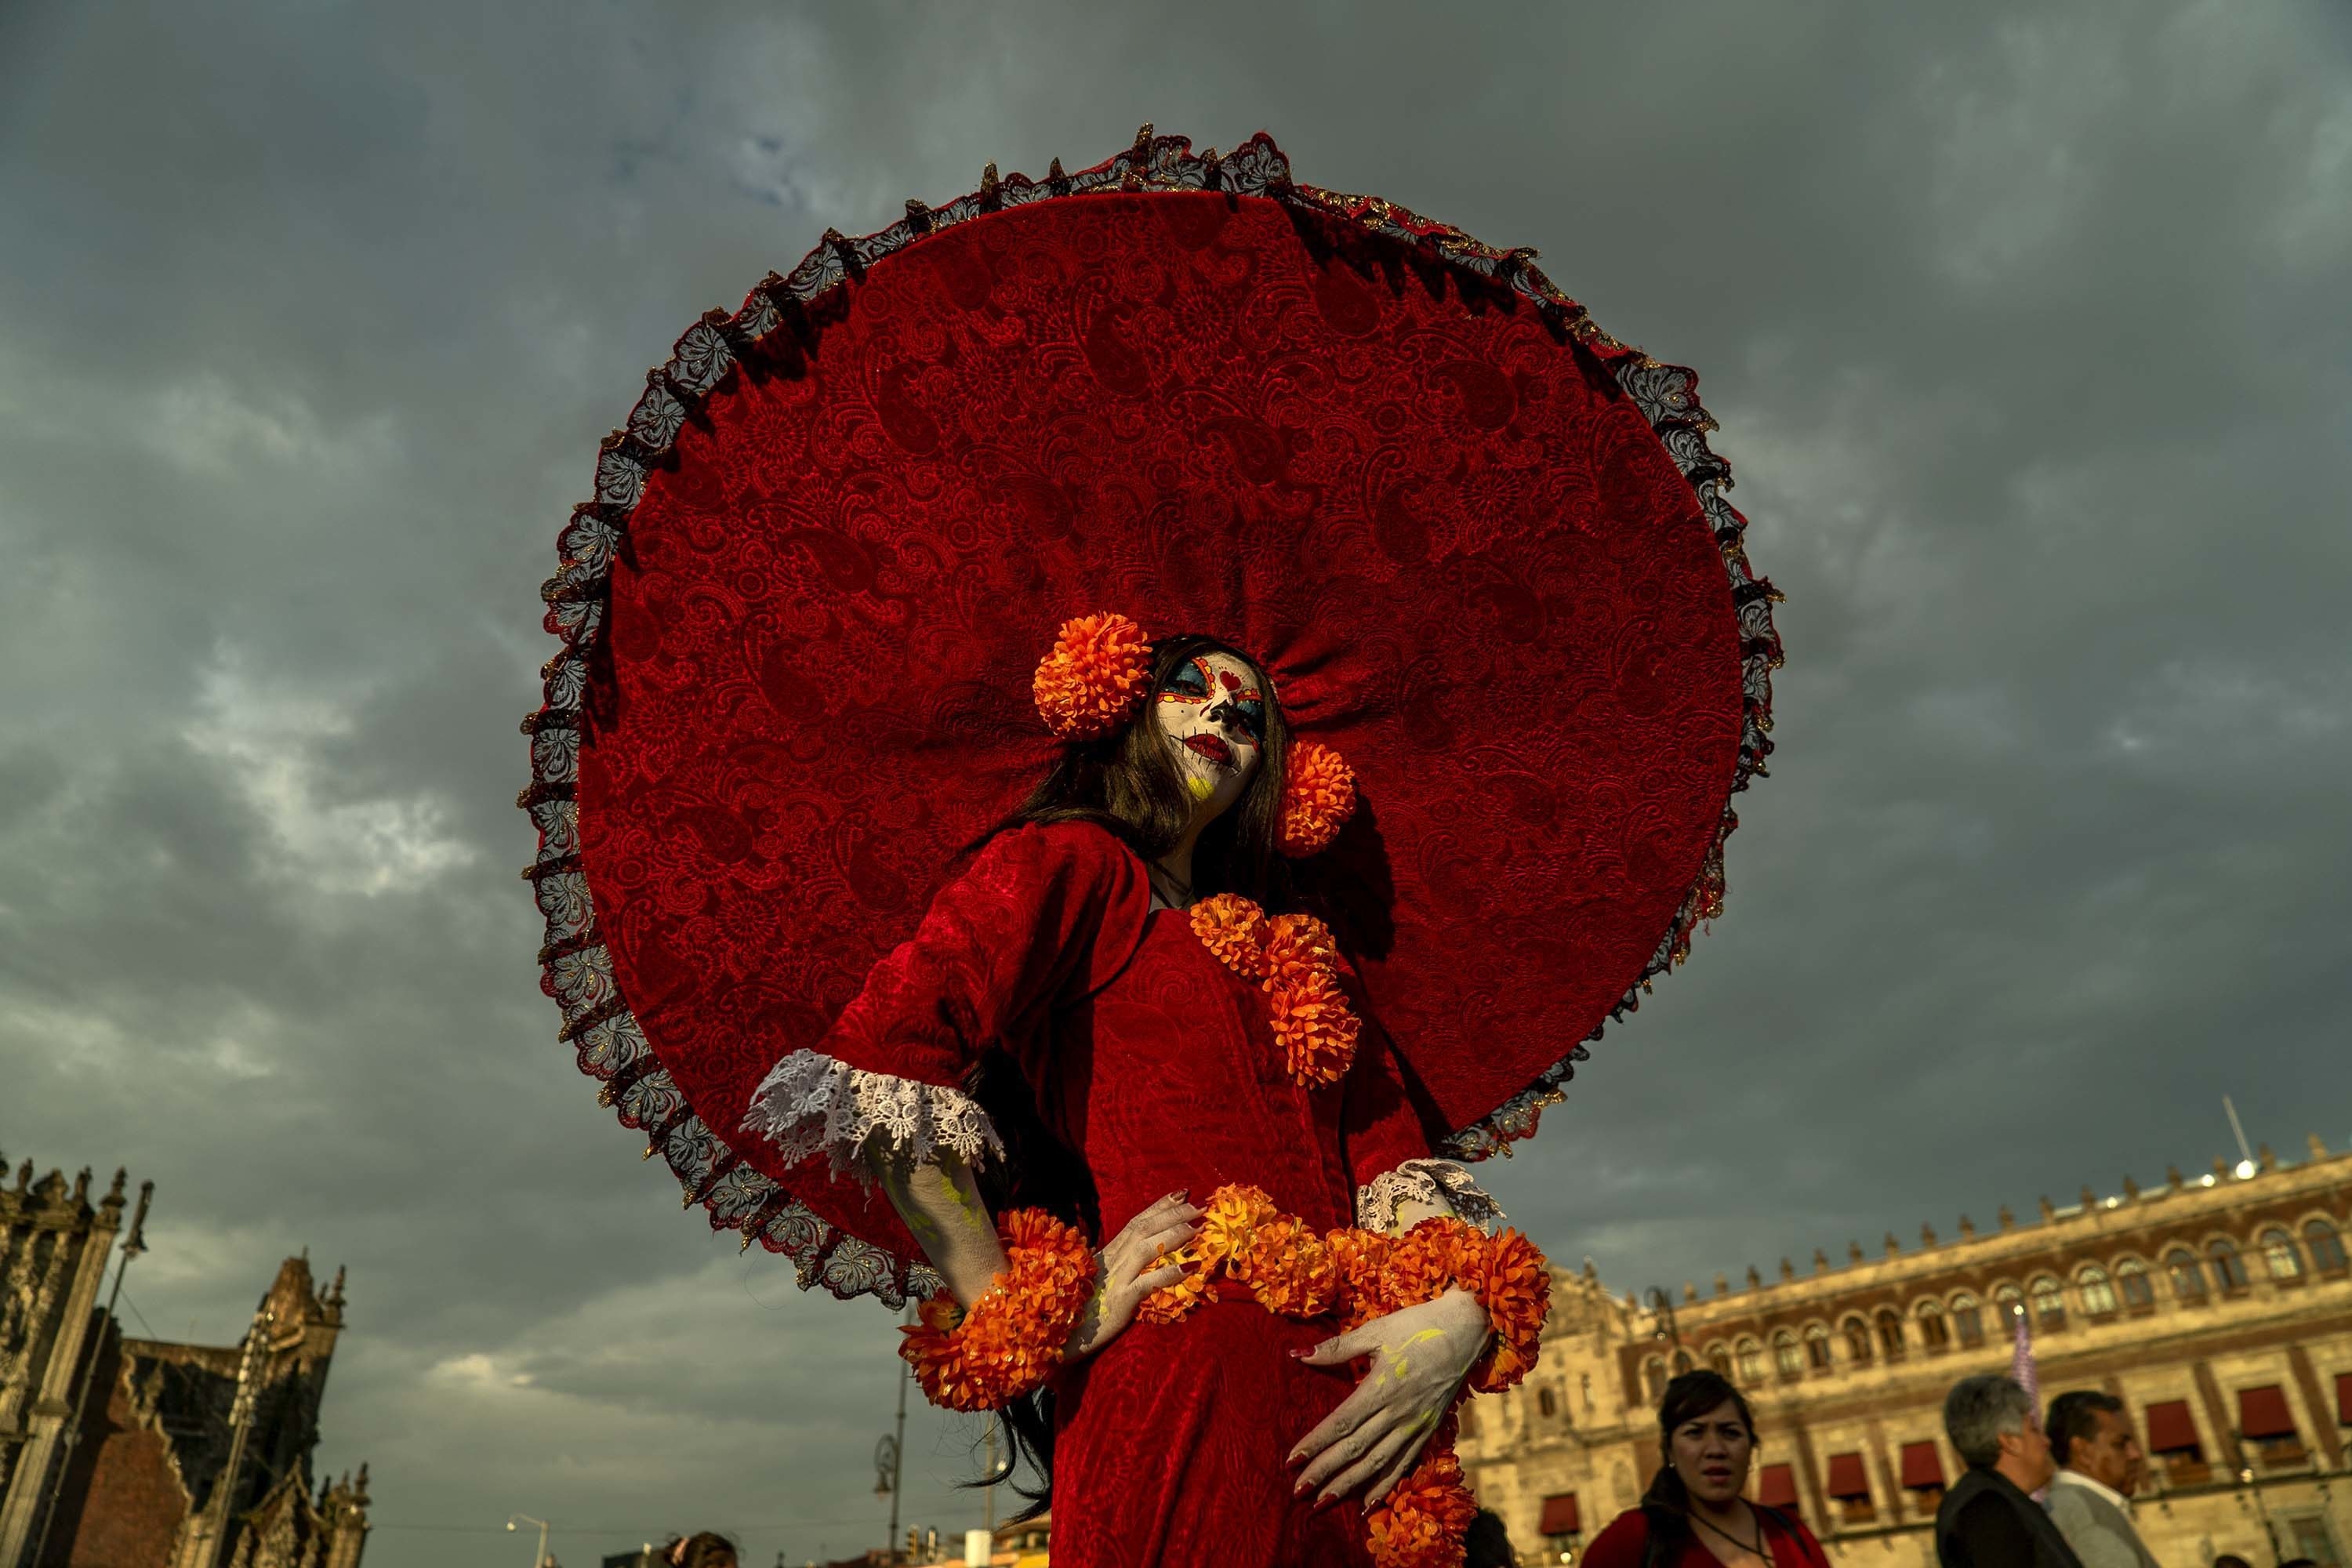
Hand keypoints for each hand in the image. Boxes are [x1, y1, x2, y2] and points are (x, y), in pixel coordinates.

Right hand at [1063, 1191, 1200, 1362]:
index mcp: (1110, 1253)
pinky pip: (1146, 1283)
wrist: (1063, 1337)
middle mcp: (1112, 1259)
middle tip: (1201, 1205)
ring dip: (1174, 1234)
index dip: (1160, 1205)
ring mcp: (1115, 1279)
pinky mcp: (1120, 1301)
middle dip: (1174, 1213)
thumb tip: (1151, 1255)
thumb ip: (1124, 1266)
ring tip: (1198, 1228)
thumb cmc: (1084, 1311)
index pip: (1137, 1221)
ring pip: (1146, 1247)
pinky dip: (1168, 1272)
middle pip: (1145, 1227)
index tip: (1183, 1193)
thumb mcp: (1105, 1281)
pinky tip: (1189, 1267)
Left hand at [1288, 1287, 1490, 1505]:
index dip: (1316, 1443)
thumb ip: (1337, 1348)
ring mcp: (1415, 1424)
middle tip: (1298, 1492)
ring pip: (1378, 1462)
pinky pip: (1404, 1464)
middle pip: (1356, 1448)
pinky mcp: (1428, 1430)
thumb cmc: (1418, 1326)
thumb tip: (1297, 1355)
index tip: (1291, 1461)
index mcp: (1382, 1386)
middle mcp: (1399, 1411)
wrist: (1468, 1330)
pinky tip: (1366, 1505)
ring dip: (1349, 1484)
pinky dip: (1385, 1486)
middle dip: (1325, 1471)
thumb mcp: (1376, 1330)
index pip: (1342, 1422)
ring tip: (1322, 1502)